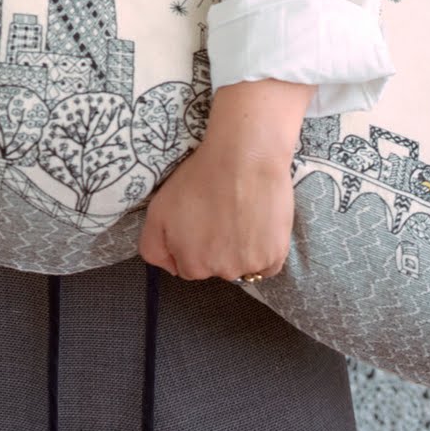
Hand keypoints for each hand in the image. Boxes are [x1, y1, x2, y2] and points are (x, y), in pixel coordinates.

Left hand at [137, 134, 293, 280]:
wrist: (244, 158)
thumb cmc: (200, 178)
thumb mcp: (158, 210)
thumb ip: (154, 247)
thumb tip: (171, 268)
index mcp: (191, 265)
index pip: (187, 266)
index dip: (191, 242)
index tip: (199, 219)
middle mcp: (220, 272)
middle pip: (215, 267)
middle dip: (215, 247)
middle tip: (220, 212)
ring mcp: (249, 266)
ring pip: (241, 265)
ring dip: (240, 248)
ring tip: (241, 213)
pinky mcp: (275, 256)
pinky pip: (268, 264)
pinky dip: (264, 249)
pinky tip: (259, 223)